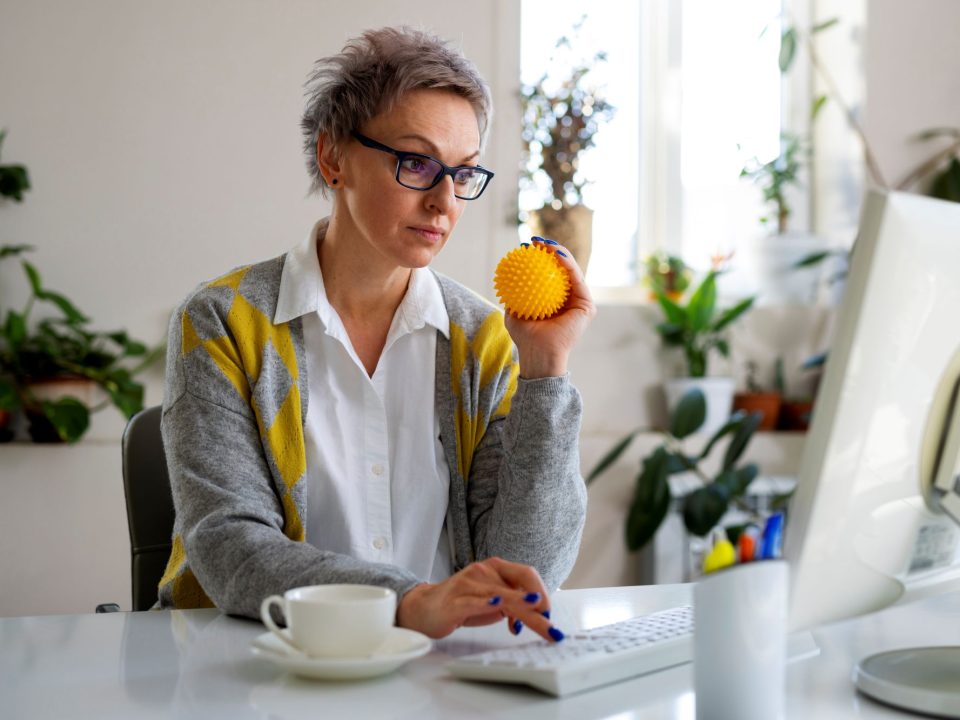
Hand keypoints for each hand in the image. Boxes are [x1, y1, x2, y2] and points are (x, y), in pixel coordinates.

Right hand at [395, 557, 563, 641]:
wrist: (424, 607)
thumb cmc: (461, 603)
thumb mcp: (492, 600)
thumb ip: (513, 602)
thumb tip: (537, 612)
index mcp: (495, 568)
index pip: (526, 574)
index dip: (542, 592)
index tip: (549, 613)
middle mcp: (483, 571)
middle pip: (518, 587)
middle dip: (539, 608)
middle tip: (552, 627)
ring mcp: (468, 584)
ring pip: (501, 596)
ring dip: (523, 610)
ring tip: (540, 621)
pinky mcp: (455, 601)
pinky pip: (474, 601)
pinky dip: (487, 603)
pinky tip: (498, 604)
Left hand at [504, 239, 595, 378]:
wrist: (539, 353)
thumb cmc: (525, 337)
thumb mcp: (513, 313)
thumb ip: (512, 297)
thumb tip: (506, 278)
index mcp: (553, 301)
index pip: (547, 274)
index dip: (539, 258)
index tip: (525, 247)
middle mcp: (568, 300)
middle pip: (561, 269)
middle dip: (550, 250)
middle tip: (535, 241)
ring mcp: (579, 302)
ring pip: (571, 270)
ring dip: (559, 252)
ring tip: (545, 243)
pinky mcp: (587, 305)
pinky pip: (576, 279)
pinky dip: (567, 263)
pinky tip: (555, 253)